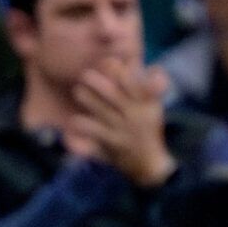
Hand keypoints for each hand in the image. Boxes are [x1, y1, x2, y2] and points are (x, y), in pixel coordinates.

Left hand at [71, 61, 174, 187]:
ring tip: (78, 91)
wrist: (149, 164)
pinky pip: (94, 134)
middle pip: (114, 96)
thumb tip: (136, 61)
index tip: (107, 62)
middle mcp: (135, 115)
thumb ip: (149, 83)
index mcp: (147, 103)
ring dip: (88, 100)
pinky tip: (73, 120)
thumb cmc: (149, 128)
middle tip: (85, 74)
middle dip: (98, 83)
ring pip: (102, 112)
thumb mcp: (154, 105)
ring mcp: (122, 131)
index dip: (119, 71)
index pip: (134, 83)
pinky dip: (82, 126)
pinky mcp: (111, 145)